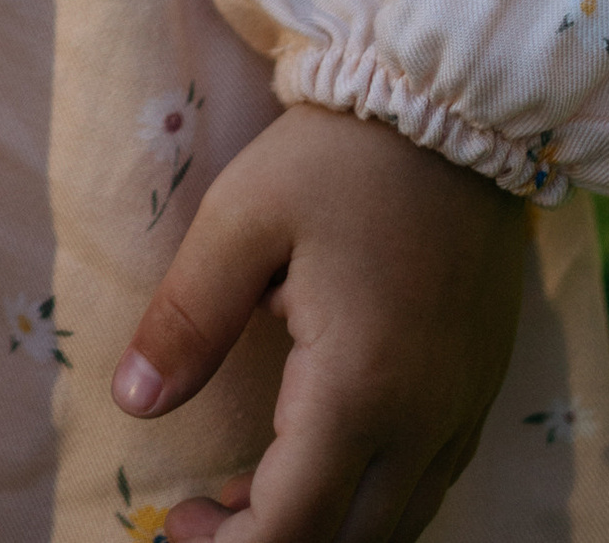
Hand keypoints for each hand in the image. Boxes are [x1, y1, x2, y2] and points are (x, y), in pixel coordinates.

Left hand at [113, 103, 528, 542]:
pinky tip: (312, 459)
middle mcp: (422, 424)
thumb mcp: (242, 218)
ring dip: (318, 528)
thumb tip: (132, 402)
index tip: (174, 527)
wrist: (453, 109)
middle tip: (197, 515)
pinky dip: (363, 502)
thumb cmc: (337, 159)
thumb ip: (187, 318)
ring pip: (390, 528)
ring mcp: (459, 414)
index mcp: (359, 388)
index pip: (295, 526)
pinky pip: (422, 489)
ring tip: (241, 494)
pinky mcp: (476, 395)